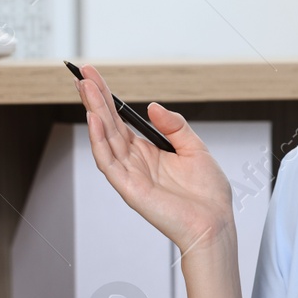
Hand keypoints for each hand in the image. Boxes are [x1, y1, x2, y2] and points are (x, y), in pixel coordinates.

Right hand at [75, 64, 234, 254]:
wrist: (214, 224)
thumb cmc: (207, 194)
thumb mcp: (195, 148)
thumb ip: (175, 126)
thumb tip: (153, 107)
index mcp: (148, 151)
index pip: (121, 120)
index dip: (108, 98)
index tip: (95, 75)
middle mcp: (134, 161)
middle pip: (108, 124)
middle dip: (94, 98)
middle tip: (82, 74)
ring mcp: (129, 174)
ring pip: (105, 138)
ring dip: (94, 112)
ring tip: (86, 88)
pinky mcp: (128, 188)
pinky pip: (108, 161)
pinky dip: (99, 140)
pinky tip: (95, 120)